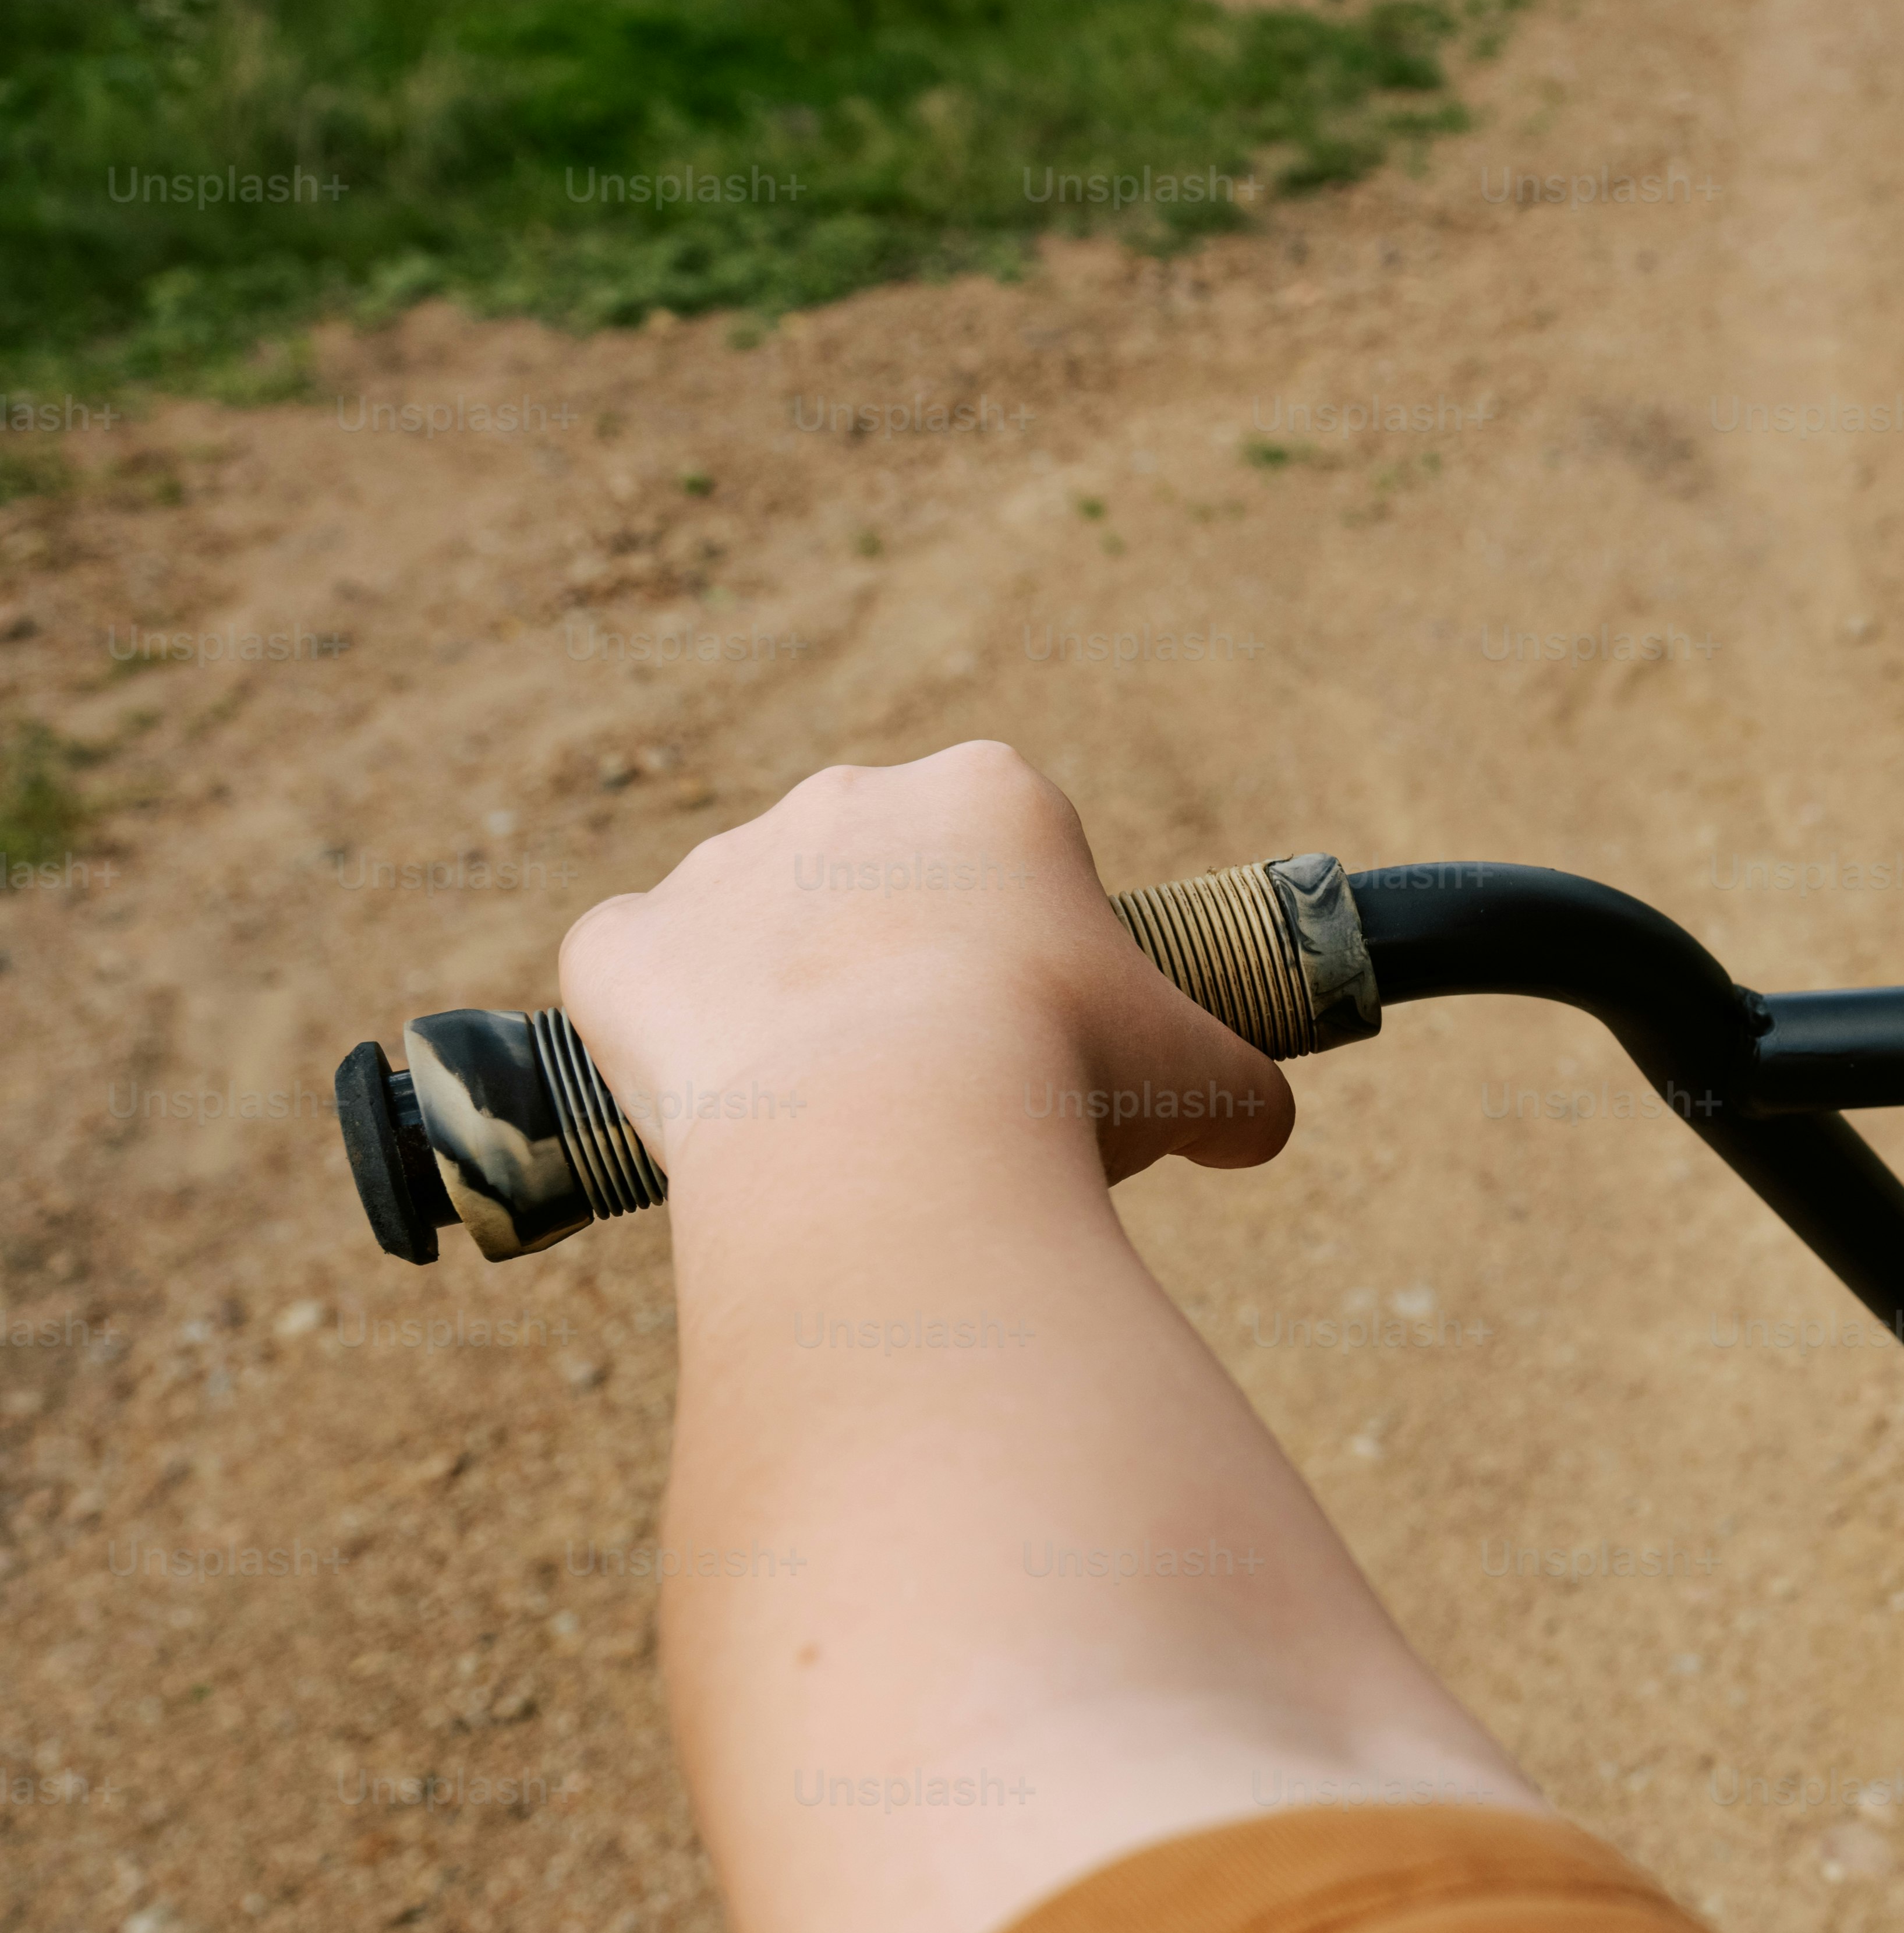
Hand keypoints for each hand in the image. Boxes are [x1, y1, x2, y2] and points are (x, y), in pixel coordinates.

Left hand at [555, 741, 1291, 1189]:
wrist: (892, 1138)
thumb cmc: (1064, 1085)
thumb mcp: (1203, 1083)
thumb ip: (1239, 1090)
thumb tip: (1253, 1130)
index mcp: (990, 794)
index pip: (1005, 858)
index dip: (1026, 952)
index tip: (1037, 1033)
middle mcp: (845, 799)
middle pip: (875, 884)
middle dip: (900, 969)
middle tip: (943, 1086)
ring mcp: (719, 867)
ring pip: (755, 936)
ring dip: (786, 1007)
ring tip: (838, 1121)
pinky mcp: (621, 945)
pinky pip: (632, 979)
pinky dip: (660, 1039)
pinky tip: (726, 1111)